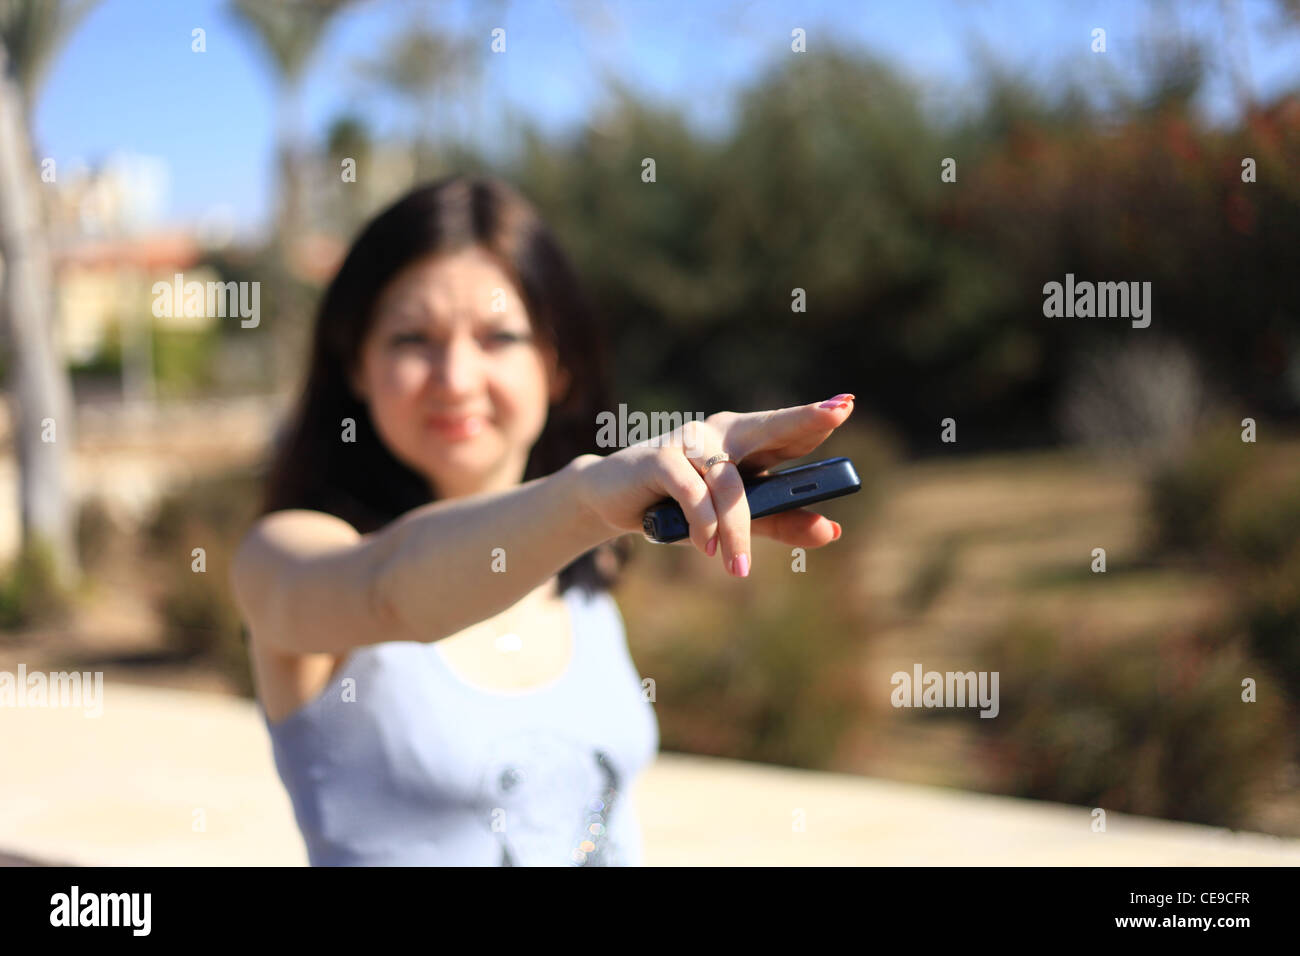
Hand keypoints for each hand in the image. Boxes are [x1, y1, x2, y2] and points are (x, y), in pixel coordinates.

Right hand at [571, 393, 855, 575]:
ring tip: (738, 568)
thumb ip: (780, 521)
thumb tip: (831, 530)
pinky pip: (693, 492)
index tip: (847, 404)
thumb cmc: (680, 505)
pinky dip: (702, 524)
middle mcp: (721, 434)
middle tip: (840, 412)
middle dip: (803, 420)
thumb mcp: (736, 517)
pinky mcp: (660, 459)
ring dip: (736, 531)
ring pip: (729, 484)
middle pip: (769, 428)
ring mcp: (690, 442)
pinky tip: (706, 547)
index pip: (787, 430)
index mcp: (744, 441)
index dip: (818, 418)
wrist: (612, 500)